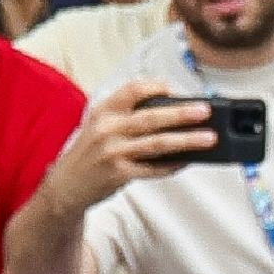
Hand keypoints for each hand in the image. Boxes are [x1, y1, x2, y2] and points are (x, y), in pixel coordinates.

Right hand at [46, 81, 215, 216]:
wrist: (66, 185)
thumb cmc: (89, 153)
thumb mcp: (99, 126)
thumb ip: (126, 116)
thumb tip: (170, 114)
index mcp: (103, 111)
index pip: (133, 90)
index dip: (157, 87)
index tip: (176, 90)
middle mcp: (107, 129)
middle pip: (151, 117)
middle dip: (182, 114)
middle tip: (205, 111)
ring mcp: (113, 152)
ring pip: (158, 144)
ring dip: (187, 141)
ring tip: (208, 138)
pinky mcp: (120, 174)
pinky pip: (154, 168)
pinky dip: (173, 165)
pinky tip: (187, 160)